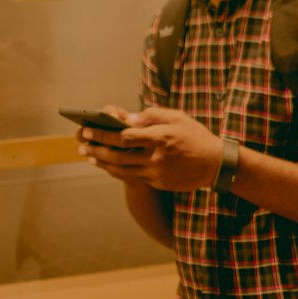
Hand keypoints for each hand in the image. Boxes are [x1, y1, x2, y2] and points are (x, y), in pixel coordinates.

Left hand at [80, 106, 222, 191]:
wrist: (215, 165)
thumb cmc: (195, 135)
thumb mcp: (176, 117)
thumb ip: (151, 116)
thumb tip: (127, 119)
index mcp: (159, 137)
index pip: (124, 137)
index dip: (103, 134)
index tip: (89, 129)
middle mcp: (155, 157)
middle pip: (118, 155)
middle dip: (97, 149)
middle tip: (82, 145)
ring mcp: (156, 173)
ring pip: (122, 169)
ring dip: (102, 163)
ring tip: (89, 156)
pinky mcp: (157, 183)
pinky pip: (132, 176)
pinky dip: (117, 170)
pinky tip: (108, 165)